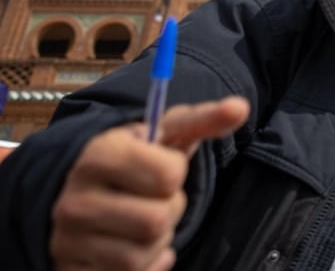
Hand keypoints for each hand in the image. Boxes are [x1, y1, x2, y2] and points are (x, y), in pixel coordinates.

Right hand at [51, 96, 249, 270]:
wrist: (85, 192)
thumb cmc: (136, 160)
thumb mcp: (166, 135)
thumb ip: (203, 120)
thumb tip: (240, 107)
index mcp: (100, 155)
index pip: (169, 175)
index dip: (174, 173)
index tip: (160, 168)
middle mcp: (74, 199)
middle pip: (157, 220)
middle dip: (168, 211)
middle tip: (151, 200)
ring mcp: (67, 239)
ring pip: (141, 254)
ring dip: (154, 242)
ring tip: (138, 222)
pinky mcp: (69, 269)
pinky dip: (141, 267)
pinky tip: (130, 247)